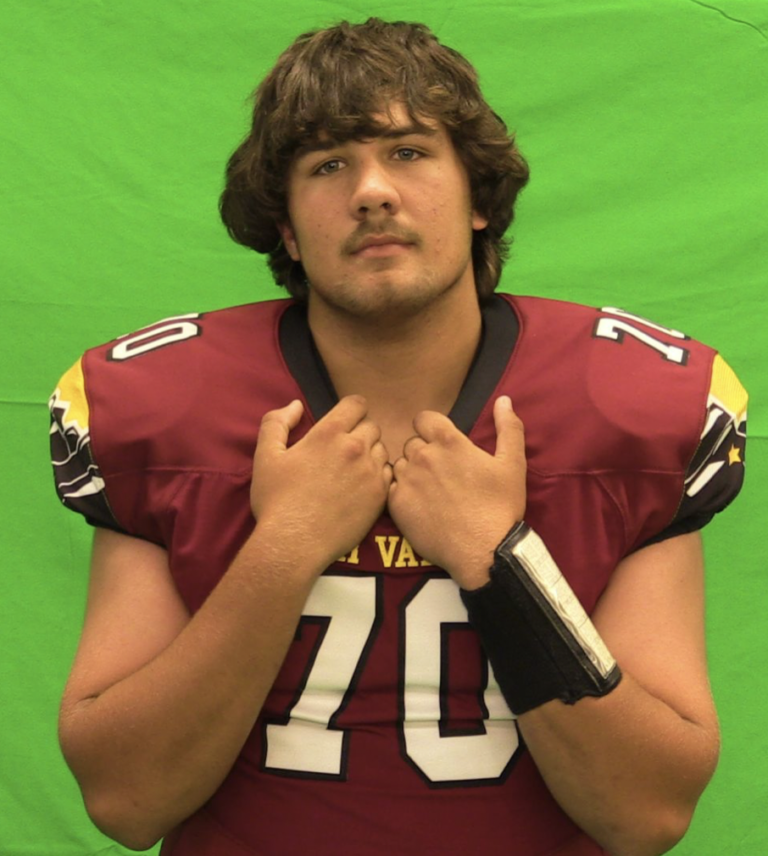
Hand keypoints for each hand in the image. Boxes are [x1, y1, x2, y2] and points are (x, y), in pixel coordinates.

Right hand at [251, 396, 391, 569]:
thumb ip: (277, 423)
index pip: (357, 404)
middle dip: (360, 433)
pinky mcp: (380, 496)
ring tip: (352, 471)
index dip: (351, 410)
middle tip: (343, 451)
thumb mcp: (266, 456)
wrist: (294, 542)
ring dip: (370, 455)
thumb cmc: (276, 500)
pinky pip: (389, 474)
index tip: (344, 422)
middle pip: (372, 426)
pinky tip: (361, 488)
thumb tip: (296, 406)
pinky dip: (378, 476)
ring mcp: (371, 472)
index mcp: (329, 433)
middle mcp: (355, 448)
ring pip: (382, 450)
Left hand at [387, 396, 525, 587]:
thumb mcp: (513, 464)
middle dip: (423, 453)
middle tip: (440, 474)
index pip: (423, 418)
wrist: (483, 550)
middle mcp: (423, 456)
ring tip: (429, 492)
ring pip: (400, 465)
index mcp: (448, 442)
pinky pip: (391, 488)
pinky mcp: (396, 504)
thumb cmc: (500, 506)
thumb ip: (508, 427)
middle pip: (412, 443)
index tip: (439, 443)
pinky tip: (419, 507)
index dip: (430, 428)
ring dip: (411, 473)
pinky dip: (402, 494)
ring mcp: (407, 480)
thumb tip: (504, 399)